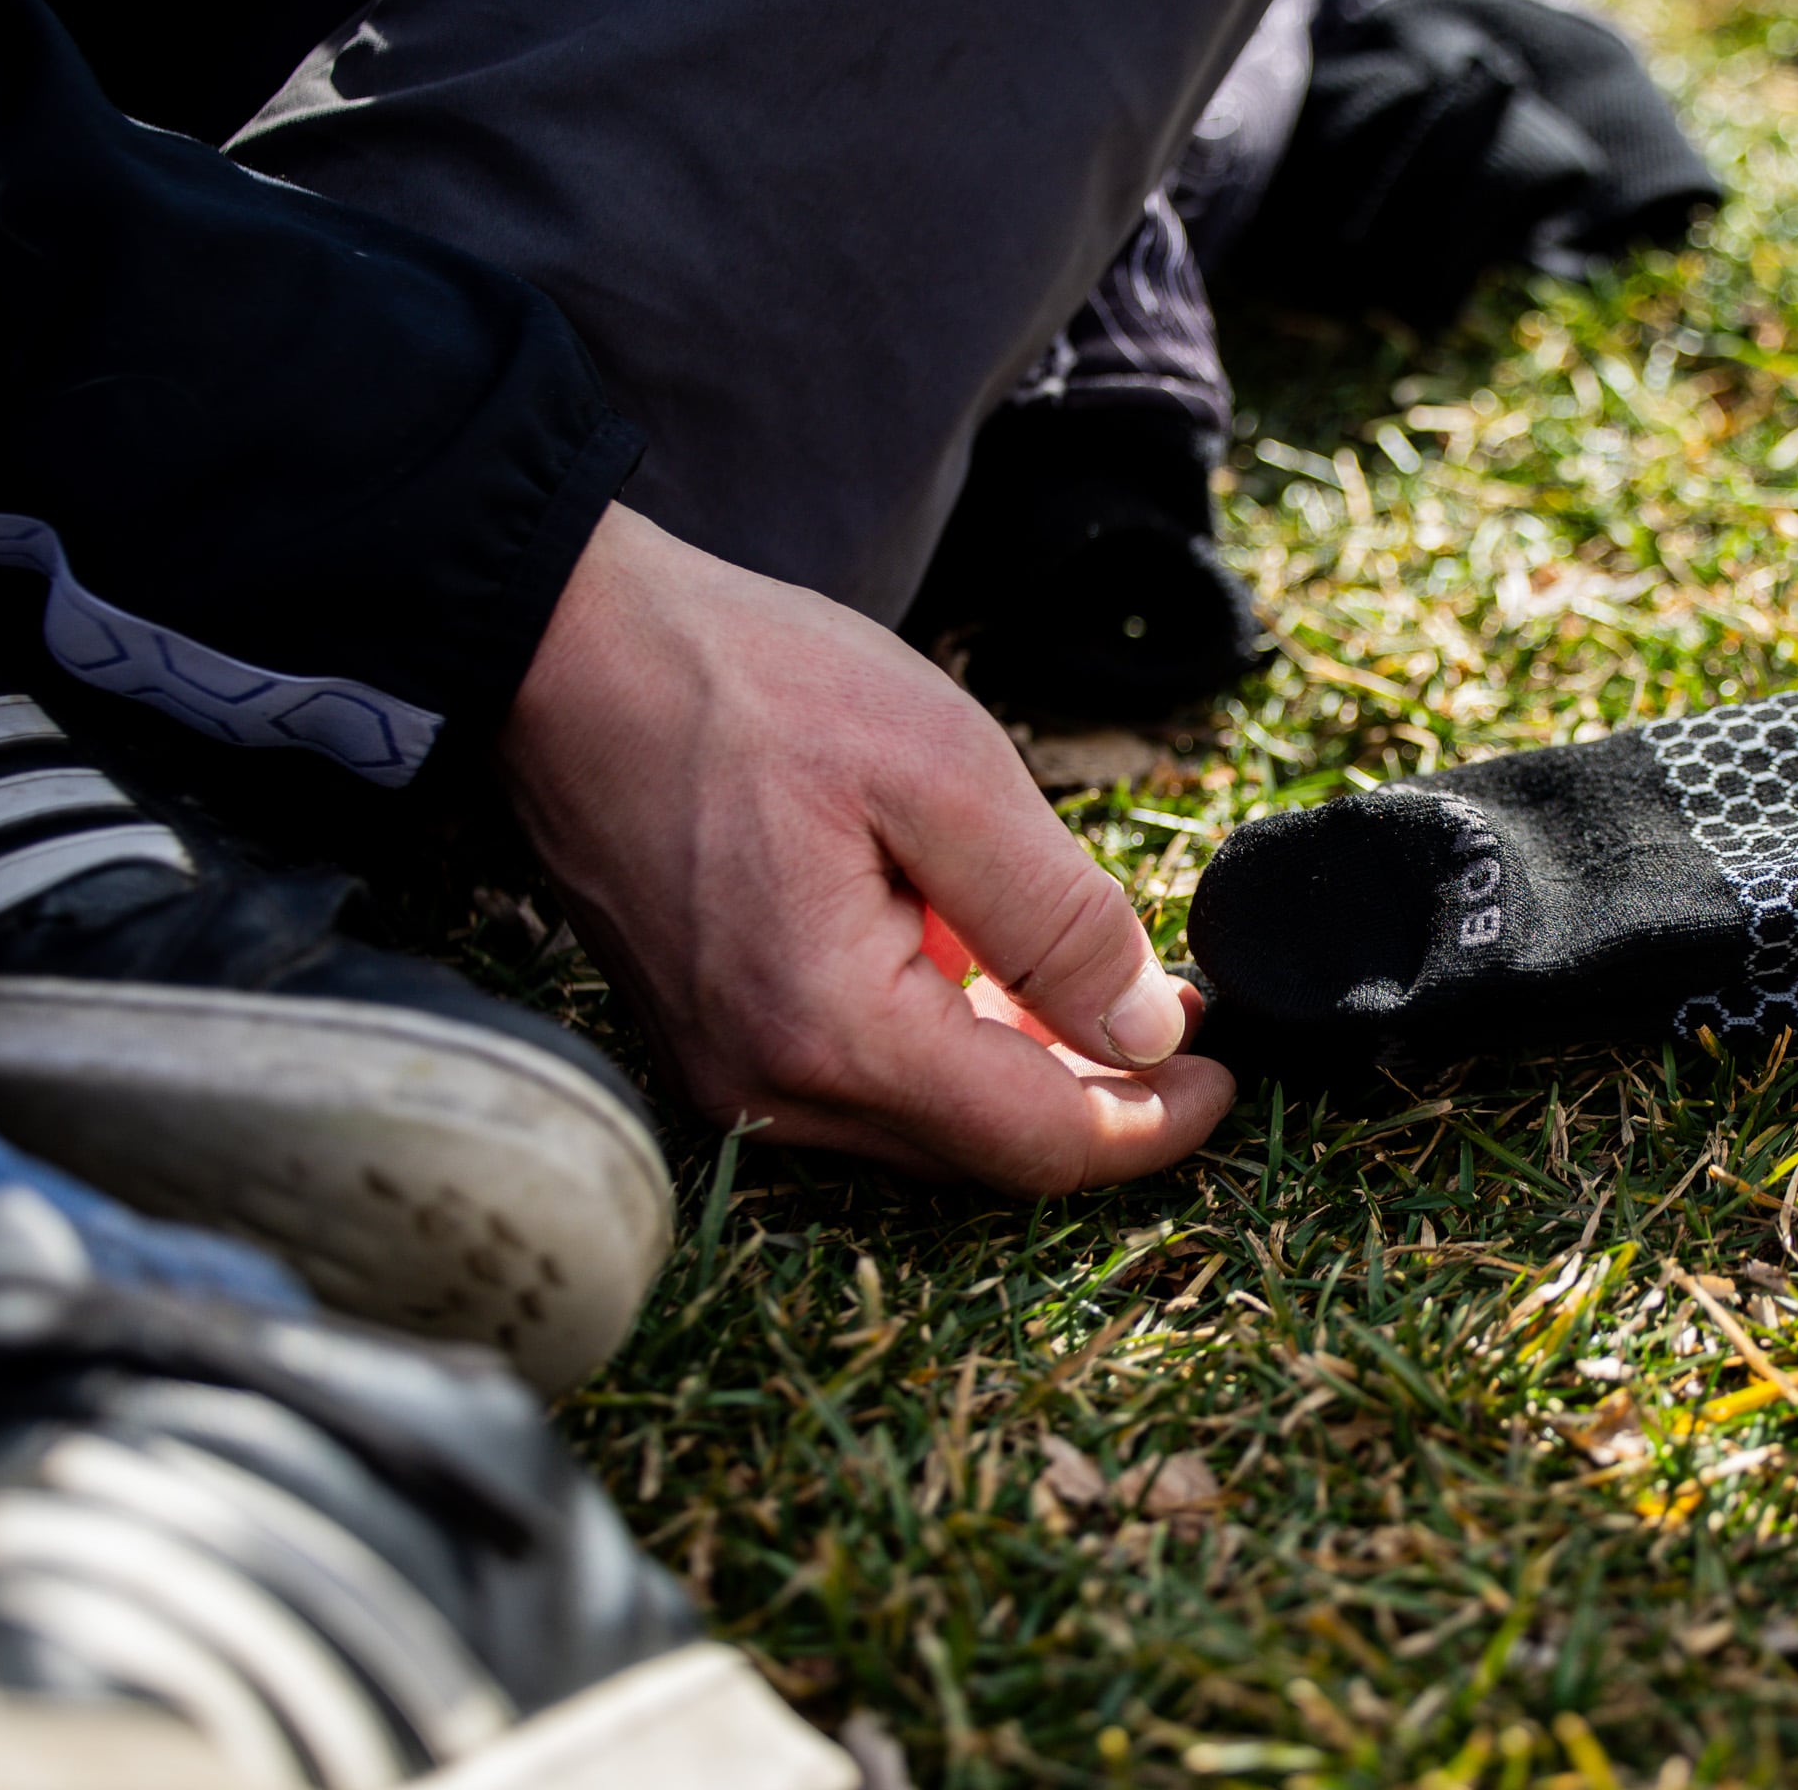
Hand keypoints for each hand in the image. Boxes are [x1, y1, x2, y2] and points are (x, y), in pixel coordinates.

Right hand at [500, 505, 1231, 1190]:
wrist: (565, 646)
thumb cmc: (745, 683)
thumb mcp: (943, 771)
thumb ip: (1058, 916)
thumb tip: (1150, 1033)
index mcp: (833, 1034)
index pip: (1037, 1143)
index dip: (1156, 1124)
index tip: (1232, 1072)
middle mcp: (770, 1089)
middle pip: (984, 1150)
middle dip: (1101, 1097)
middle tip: (1182, 1015)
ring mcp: (728, 1072)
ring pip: (928, 1122)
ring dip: (1027, 1070)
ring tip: (1108, 985)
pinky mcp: (714, 1036)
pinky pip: (866, 1079)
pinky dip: (951, 1042)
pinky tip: (996, 970)